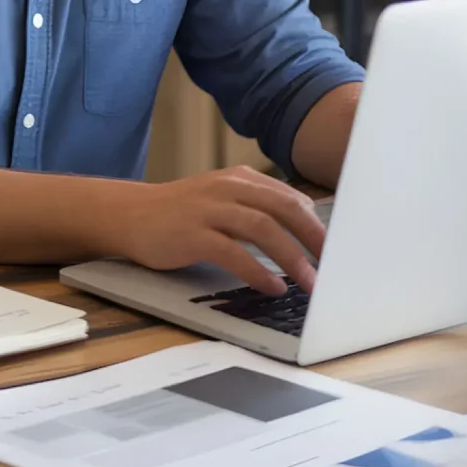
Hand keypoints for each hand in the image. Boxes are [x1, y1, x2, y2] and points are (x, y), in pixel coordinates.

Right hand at [102, 166, 326, 293]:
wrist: (129, 215)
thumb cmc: (182, 214)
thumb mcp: (222, 201)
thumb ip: (257, 209)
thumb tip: (305, 233)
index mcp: (241, 179)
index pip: (290, 198)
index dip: (318, 225)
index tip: (337, 250)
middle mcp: (228, 188)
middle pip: (283, 209)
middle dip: (314, 239)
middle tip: (333, 266)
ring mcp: (208, 209)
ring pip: (262, 228)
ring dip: (292, 258)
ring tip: (309, 283)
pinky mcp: (191, 234)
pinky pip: (232, 252)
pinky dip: (257, 271)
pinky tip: (272, 287)